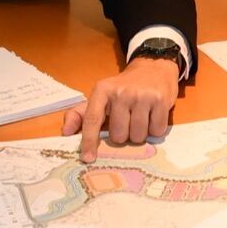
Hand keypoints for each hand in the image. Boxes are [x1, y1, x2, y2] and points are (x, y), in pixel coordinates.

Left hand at [63, 53, 180, 160]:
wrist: (153, 69)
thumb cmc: (123, 88)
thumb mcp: (100, 96)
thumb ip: (81, 114)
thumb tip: (66, 132)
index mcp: (102, 91)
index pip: (92, 120)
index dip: (89, 141)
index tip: (88, 158)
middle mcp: (121, 92)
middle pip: (118, 135)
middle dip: (123, 135)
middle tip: (127, 121)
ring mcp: (142, 96)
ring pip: (138, 136)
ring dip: (139, 134)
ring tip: (140, 118)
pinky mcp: (160, 100)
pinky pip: (156, 131)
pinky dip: (154, 129)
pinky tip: (152, 116)